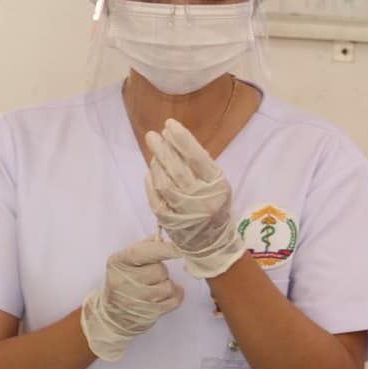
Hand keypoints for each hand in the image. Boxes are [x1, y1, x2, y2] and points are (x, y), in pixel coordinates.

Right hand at [81, 237, 183, 361]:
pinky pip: (174, 301)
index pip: (140, 253)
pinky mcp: (147, 314)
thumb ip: (144, 247)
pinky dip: (176, 295)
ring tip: (156, 285)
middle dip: (161, 271)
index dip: (162, 249)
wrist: (113, 315)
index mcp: (118, 262)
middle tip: (152, 275)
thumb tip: (163, 236)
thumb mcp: (125, 261)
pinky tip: (167, 294)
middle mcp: (122, 282)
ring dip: (167, 284)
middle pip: (159, 270)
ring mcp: (134, 301)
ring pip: (168, 286)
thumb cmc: (123, 281)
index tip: (179, 247)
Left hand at [144, 118, 245, 278]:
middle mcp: (202, 199)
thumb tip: (176, 139)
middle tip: (152, 135)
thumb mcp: (218, 183)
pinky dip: (150, 183)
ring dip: (156, 165)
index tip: (169, 124)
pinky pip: (156, 199)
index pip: (197, 158)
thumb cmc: (215, 206)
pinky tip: (149, 172)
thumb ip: (201, 164)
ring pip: (165, 184)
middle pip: (178, 170)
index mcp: (217, 185)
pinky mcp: (171, 222)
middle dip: (163, 150)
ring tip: (153, 153)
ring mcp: (185, 212)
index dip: (182, 139)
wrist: (213, 244)